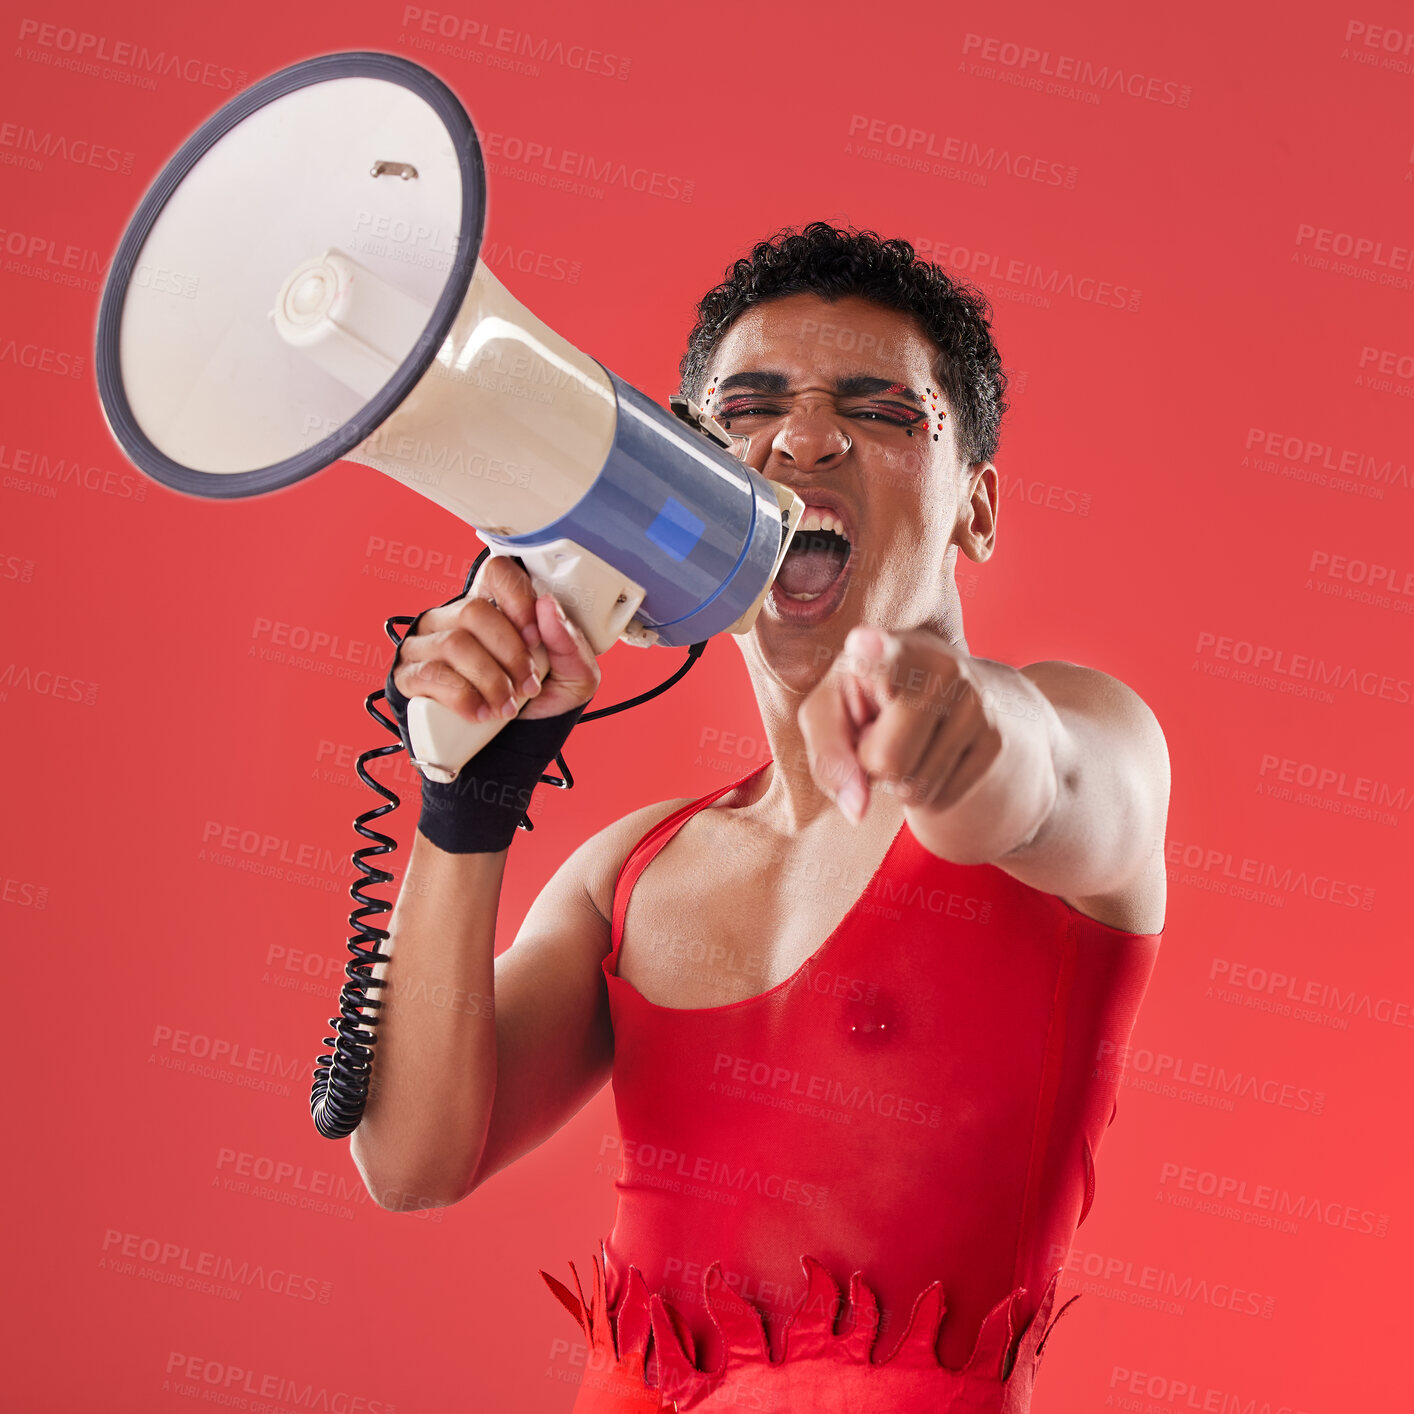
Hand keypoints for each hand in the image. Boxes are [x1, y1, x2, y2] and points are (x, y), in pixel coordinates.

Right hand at [392, 555, 601, 724]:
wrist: (508, 752)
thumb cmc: (538, 706)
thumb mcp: (573, 678)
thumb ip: (570, 643)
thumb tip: (547, 606)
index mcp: (495, 606)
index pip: (497, 572)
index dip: (517, 598)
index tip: (535, 636)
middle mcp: (454, 617)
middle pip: (474, 611)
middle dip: (509, 654)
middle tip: (528, 685)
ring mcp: (426, 644)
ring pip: (453, 643)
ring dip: (489, 680)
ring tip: (507, 708)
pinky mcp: (409, 676)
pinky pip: (430, 674)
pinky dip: (463, 698)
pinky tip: (481, 714)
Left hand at [798, 626, 1004, 824]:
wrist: (953, 692)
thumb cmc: (870, 701)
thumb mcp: (833, 712)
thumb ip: (828, 755)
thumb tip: (857, 810)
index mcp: (888, 648)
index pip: (881, 655)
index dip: (872, 656)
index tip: (863, 642)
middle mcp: (940, 667)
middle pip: (888, 760)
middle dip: (872, 764)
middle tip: (880, 734)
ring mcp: (976, 703)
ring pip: (913, 789)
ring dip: (898, 781)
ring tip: (908, 741)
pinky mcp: (997, 742)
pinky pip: (939, 801)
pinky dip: (924, 792)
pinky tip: (931, 755)